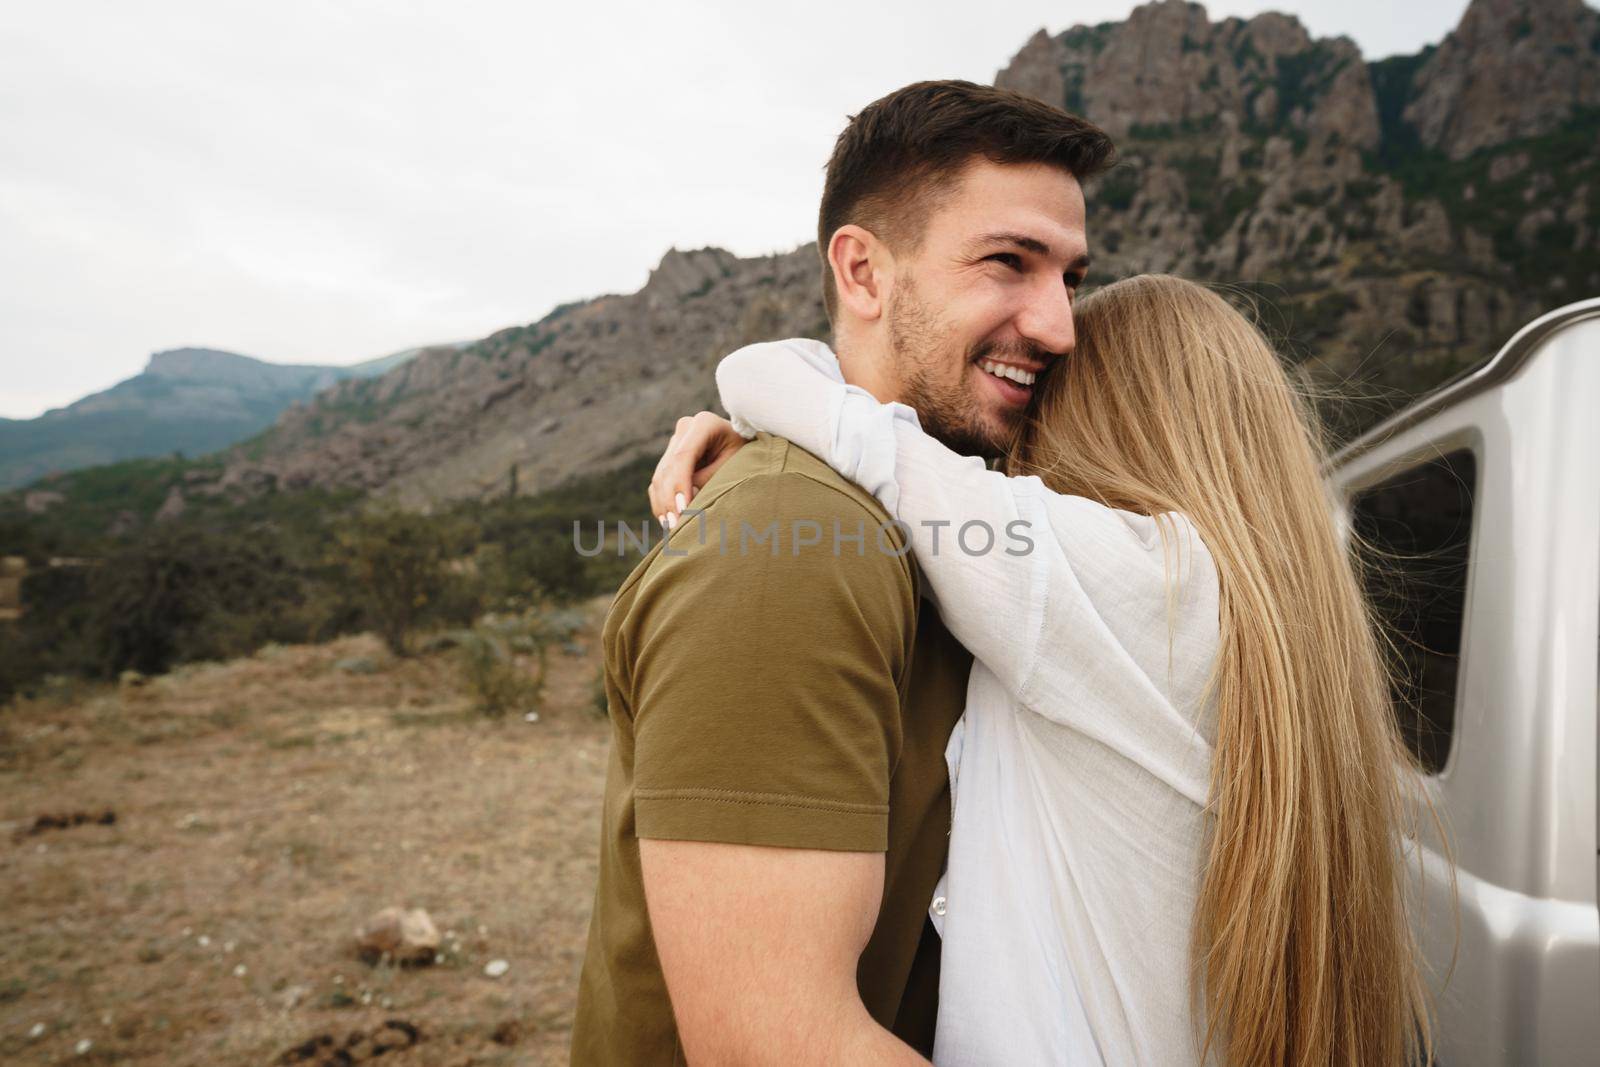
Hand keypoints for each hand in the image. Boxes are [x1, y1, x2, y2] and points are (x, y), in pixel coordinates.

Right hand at [649, 411, 746, 529]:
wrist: (745, 447)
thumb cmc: (745, 455)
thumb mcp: (735, 465)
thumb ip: (710, 480)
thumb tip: (683, 502)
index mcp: (704, 423)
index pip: (683, 456)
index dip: (680, 484)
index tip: (682, 509)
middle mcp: (685, 429)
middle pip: (669, 468)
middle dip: (670, 499)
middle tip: (675, 525)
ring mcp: (675, 442)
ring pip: (660, 477)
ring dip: (663, 504)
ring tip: (670, 527)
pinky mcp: (669, 457)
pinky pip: (659, 482)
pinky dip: (661, 502)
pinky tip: (666, 520)